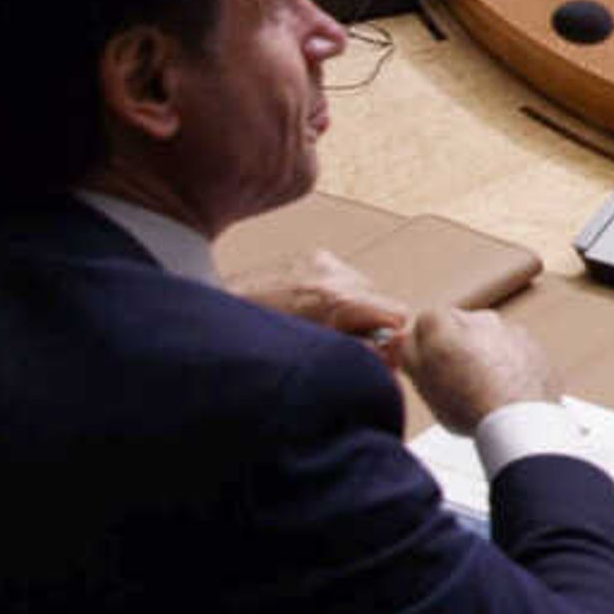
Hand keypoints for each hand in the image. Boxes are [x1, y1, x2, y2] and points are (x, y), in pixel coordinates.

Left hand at [228, 247, 410, 346]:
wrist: (214, 319)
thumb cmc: (255, 344)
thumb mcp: (314, 358)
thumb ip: (360, 355)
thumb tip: (391, 357)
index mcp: (337, 301)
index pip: (399, 315)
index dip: (392, 339)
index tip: (379, 352)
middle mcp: (333, 274)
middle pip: (383, 302)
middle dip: (371, 324)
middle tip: (345, 343)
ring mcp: (322, 261)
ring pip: (364, 289)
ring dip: (353, 309)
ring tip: (322, 324)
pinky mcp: (312, 255)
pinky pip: (343, 277)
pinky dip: (334, 293)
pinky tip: (310, 307)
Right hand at [398, 305, 559, 433]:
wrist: (519, 421)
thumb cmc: (467, 405)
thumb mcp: (420, 381)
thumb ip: (406, 351)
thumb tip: (401, 336)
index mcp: (447, 322)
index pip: (427, 322)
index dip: (426, 346)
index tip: (429, 366)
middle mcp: (481, 318)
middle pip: (460, 328)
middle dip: (457, 349)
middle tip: (456, 383)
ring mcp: (512, 332)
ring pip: (489, 341)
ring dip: (484, 358)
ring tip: (483, 392)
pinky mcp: (536, 349)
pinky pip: (515, 354)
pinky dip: (510, 367)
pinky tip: (505, 393)